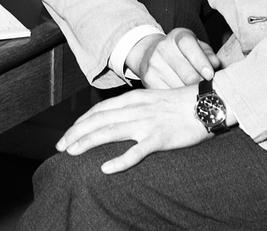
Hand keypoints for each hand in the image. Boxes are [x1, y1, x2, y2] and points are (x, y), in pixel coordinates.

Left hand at [57, 86, 209, 173]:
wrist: (206, 103)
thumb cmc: (181, 103)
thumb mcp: (152, 100)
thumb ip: (135, 107)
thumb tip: (117, 118)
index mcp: (133, 99)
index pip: (99, 110)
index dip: (81, 122)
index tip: (67, 133)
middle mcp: (135, 109)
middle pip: (98, 120)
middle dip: (76, 132)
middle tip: (59, 146)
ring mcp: (147, 123)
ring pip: (110, 132)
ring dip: (87, 142)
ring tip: (71, 152)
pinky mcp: (159, 138)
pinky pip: (136, 151)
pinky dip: (119, 160)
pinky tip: (105, 168)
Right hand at [127, 28, 217, 89]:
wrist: (150, 54)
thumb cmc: (181, 53)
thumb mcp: (196, 48)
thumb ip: (208, 55)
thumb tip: (215, 64)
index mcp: (178, 36)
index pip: (189, 46)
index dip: (201, 62)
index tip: (210, 75)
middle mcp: (163, 48)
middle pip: (188, 75)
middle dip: (202, 85)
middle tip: (208, 90)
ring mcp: (154, 64)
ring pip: (180, 89)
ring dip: (192, 95)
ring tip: (196, 94)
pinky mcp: (148, 80)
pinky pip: (170, 97)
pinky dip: (179, 101)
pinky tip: (183, 98)